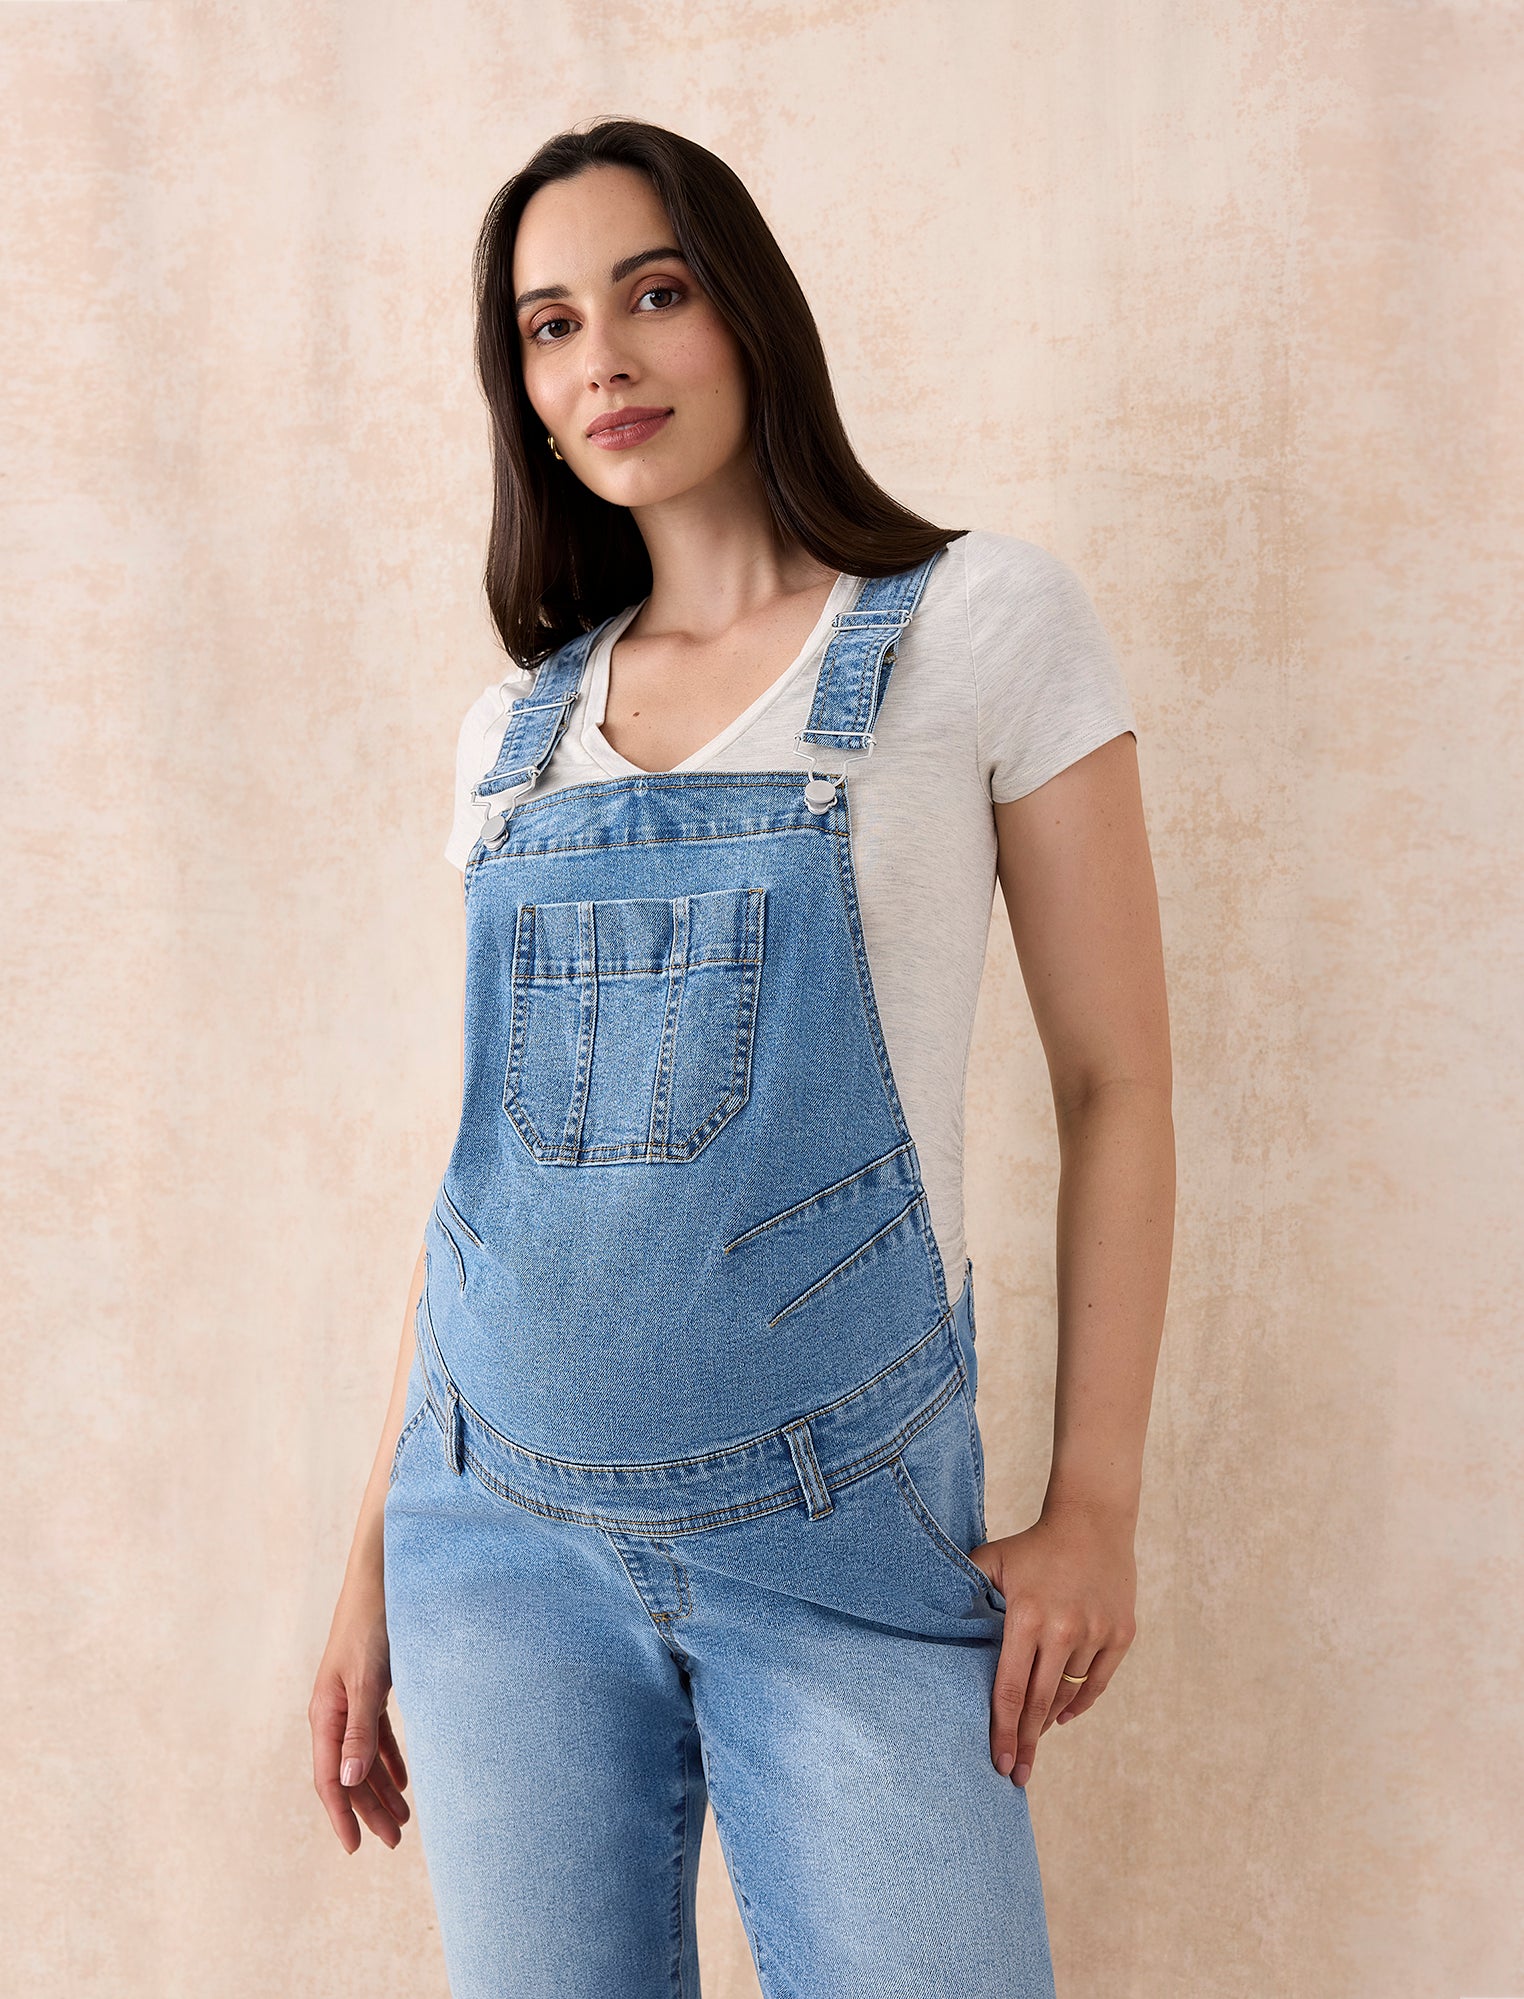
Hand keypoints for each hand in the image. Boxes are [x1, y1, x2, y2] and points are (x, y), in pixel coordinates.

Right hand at [309, 1578, 411, 1851]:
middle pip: (349, 1774)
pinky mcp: (369, 1688)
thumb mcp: (367, 1682)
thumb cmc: (371, 1627)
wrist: (380, 1580)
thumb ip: (359, 1731)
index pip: (331, 1778)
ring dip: (382, 1788)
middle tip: (395, 1841)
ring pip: (364, 1757)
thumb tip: (350, 1782)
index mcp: (325, 1714)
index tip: (356, 1848)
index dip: (342, 1815)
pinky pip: (376, 1736)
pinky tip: (404, 1780)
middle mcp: (334, 1712)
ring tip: (404, 1819)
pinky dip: (389, 1759)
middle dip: (369, 1809)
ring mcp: (351, 1700)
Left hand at [966, 1502, 1137, 1788]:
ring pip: (1068, 1693)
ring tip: (1033, 1739)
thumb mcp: (992, 1560)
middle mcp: (1064, 1630)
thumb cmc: (1033, 1545)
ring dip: (1049, 1720)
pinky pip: (1098, 1683)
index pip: (1010, 1690)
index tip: (999, 1764)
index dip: (1003, 1731)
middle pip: (1040, 1704)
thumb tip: (927, 1620)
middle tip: (1017, 1777)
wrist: (1093, 1520)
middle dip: (1026, 1745)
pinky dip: (1080, 1704)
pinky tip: (1063, 1717)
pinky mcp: (1121, 1634)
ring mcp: (1096, 1633)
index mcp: (1028, 1617)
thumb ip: (962, 1590)